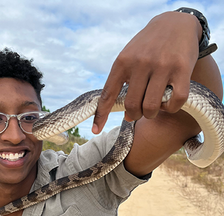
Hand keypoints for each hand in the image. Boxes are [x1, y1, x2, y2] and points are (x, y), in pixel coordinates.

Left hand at [92, 11, 202, 133]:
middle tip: (138, 112)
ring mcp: (162, 66)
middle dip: (134, 115)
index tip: (95, 130)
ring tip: (153, 107)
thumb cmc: (146, 46)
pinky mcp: (182, 69)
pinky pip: (176, 100)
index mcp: (122, 62)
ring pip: (152, 106)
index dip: (101, 115)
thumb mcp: (128, 56)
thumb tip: (124, 113)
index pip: (108, 95)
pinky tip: (169, 104)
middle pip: (132, 105)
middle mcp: (140, 64)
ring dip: (151, 113)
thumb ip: (122, 80)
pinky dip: (171, 108)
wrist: (174, 23)